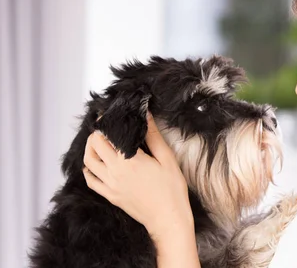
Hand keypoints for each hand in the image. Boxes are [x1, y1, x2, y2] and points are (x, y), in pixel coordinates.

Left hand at [83, 113, 193, 240]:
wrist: (168, 218)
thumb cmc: (171, 189)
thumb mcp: (167, 158)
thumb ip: (153, 136)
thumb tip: (145, 115)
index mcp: (129, 160)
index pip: (108, 135)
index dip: (105, 123)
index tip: (108, 116)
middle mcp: (115, 171)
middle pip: (94, 146)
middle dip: (96, 134)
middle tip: (105, 128)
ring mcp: (110, 185)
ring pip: (88, 162)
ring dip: (90, 149)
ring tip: (98, 143)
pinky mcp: (110, 196)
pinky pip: (91, 181)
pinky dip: (88, 170)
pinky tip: (94, 165)